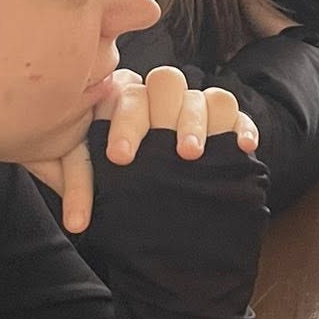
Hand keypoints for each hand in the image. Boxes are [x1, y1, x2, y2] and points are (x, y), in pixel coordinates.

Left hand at [26, 65, 258, 234]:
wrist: (164, 235)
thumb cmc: (123, 201)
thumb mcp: (95, 191)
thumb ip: (80, 188)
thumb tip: (74, 216)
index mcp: (125, 107)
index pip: (126, 97)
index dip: (124, 125)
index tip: (120, 159)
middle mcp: (160, 102)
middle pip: (167, 83)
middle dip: (165, 116)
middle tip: (168, 152)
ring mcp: (195, 113)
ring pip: (203, 95)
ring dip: (198, 122)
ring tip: (192, 154)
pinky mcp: (227, 129)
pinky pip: (236, 114)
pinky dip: (242, 126)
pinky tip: (243, 146)